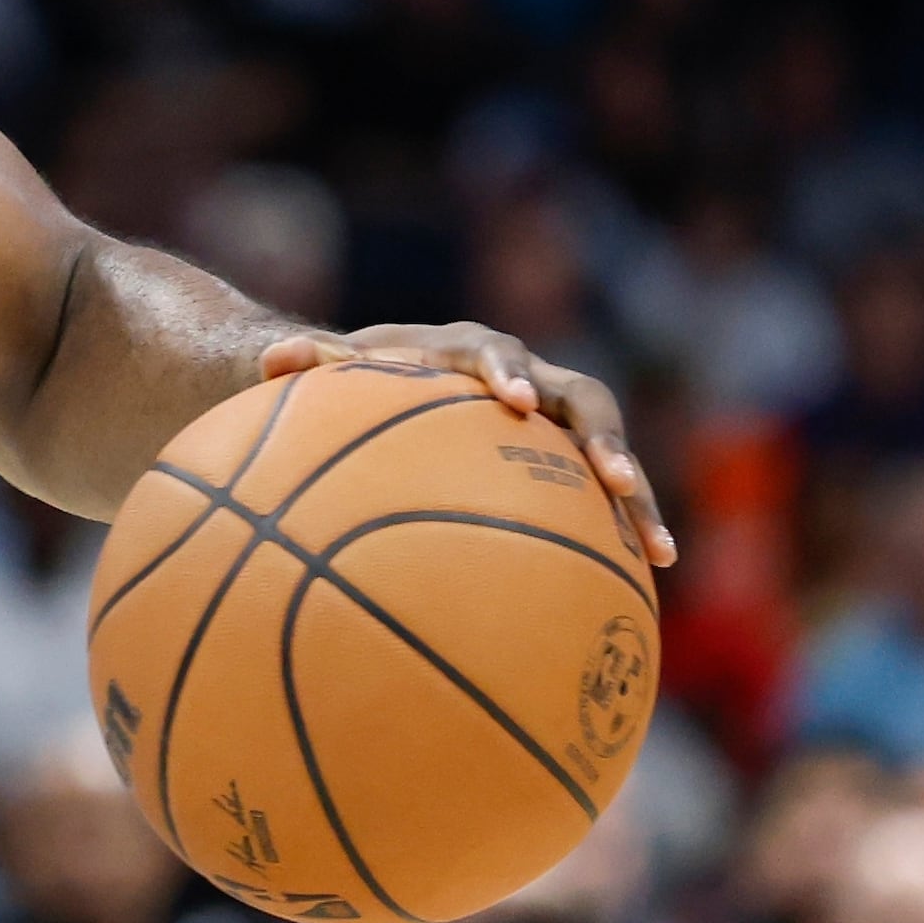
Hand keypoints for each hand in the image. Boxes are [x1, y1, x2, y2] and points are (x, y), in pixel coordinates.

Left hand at [262, 323, 676, 566]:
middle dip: (602, 437)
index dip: (508, 373)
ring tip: (656, 547)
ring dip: (637, 493)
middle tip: (615, 476)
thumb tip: (267, 358)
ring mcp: (558, 418)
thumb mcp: (338, 368)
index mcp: (473, 351)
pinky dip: (630, 524)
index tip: (513, 400)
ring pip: (610, 448)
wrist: (408, 378)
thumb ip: (309, 362)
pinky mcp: (572, 458)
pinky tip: (650, 571)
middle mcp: (531, 378)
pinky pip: (608, 490)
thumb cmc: (368, 376)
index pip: (496, 355)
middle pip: (581, 398)